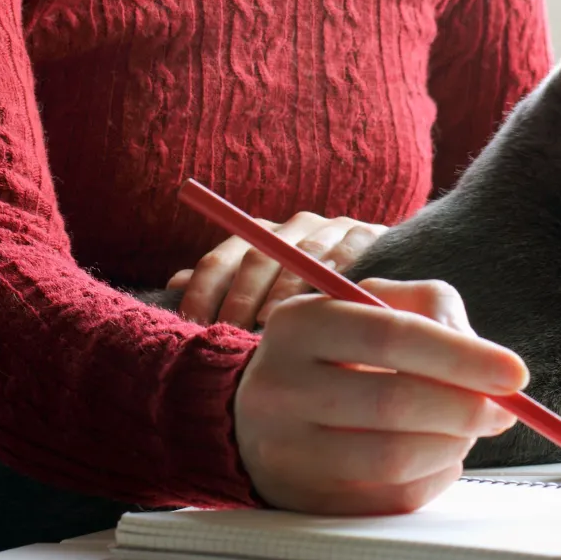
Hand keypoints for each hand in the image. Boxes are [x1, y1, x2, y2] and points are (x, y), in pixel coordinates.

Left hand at [167, 212, 388, 328]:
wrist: (385, 269)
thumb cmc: (311, 291)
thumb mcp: (263, 289)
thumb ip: (222, 285)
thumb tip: (174, 283)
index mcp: (260, 237)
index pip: (222, 259)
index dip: (204, 292)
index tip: (194, 327)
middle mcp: (293, 227)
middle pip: (259, 256)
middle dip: (242, 297)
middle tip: (231, 333)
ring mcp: (332, 228)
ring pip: (301, 256)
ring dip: (286, 290)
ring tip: (272, 324)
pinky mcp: (368, 234)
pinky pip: (349, 253)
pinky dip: (335, 276)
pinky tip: (325, 308)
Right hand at [235, 279, 528, 514]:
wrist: (264, 410)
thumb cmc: (340, 351)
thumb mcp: (376, 304)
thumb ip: (433, 309)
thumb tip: (484, 358)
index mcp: (300, 324)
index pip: (393, 337)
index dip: (463, 357)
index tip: (516, 373)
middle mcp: (279, 387)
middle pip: (394, 403)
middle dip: (467, 408)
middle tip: (504, 409)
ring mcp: (284, 451)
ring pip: (394, 459)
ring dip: (454, 445)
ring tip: (468, 428)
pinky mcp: (302, 500)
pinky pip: (389, 498)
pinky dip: (434, 476)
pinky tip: (436, 453)